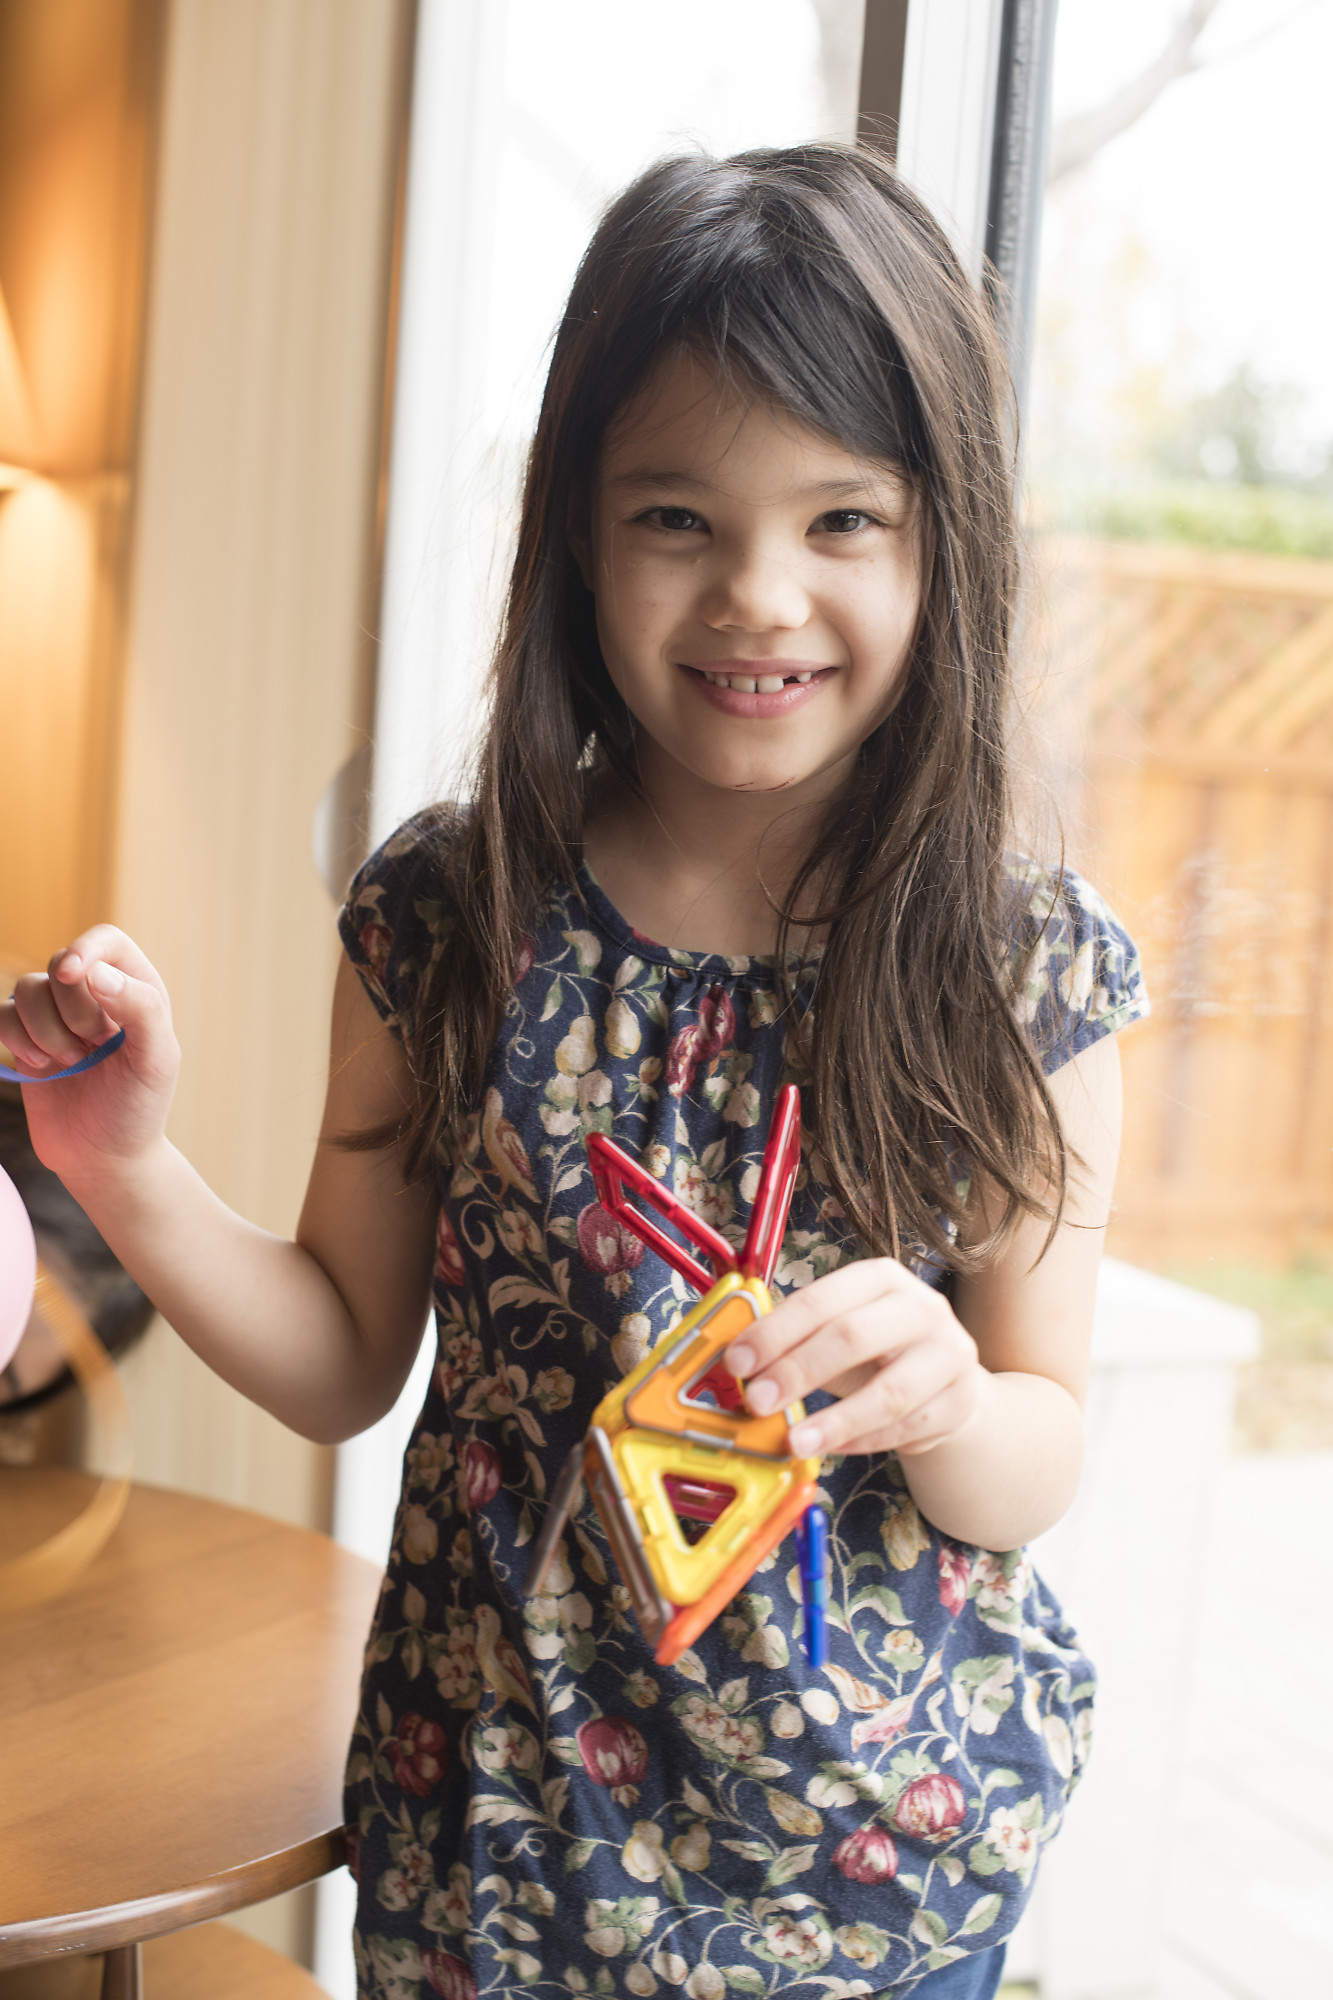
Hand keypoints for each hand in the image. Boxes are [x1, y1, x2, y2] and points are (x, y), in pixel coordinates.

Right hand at [0, 926, 179, 1186]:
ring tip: (71, 1062)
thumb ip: (139, 1009)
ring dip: (45, 1030)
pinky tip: (42, 1067)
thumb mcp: (155, 1061)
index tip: (73, 974)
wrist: (102, 1158)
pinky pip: (2, 1016)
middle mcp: (94, 994)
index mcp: (136, 989)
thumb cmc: (136, 1108)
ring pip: (26, 988)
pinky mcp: (24, 1039)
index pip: (106, 940)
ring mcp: (55, 1015)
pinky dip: (16, 1040)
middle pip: (60, 963)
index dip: (85, 949)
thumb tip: (95, 972)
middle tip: (93, 1049)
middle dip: (71, 1010)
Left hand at [723, 1258, 984, 1457]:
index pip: (821, 1300)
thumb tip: (734, 1360)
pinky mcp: (960, 1400)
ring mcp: (949, 1354)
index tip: (737, 1362)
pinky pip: (906, 1428)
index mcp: (881, 1278)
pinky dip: (863, 1441)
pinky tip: (831, 1448)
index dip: (775, 1331)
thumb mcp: (839, 1330)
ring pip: (889, 1393)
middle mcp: (922, 1307)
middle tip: (757, 1401)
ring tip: (794, 1442)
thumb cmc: (876, 1352)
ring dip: (834, 1421)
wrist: (946, 1380)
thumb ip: (795, 1339)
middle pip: (853, 1338)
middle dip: (798, 1371)